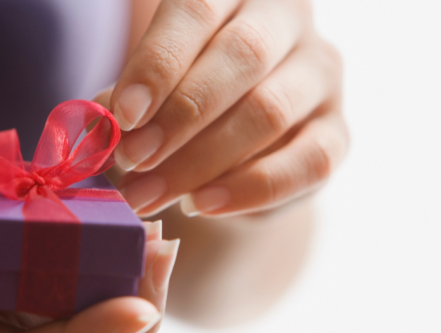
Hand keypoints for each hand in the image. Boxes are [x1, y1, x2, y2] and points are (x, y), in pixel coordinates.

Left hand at [103, 0, 348, 216]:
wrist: (237, 138)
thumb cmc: (182, 97)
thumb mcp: (151, 88)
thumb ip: (129, 99)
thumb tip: (102, 128)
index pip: (198, 10)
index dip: (158, 64)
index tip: (123, 117)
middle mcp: (287, 19)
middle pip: (240, 56)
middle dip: (179, 117)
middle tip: (132, 161)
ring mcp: (320, 73)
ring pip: (270, 111)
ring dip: (202, 161)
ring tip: (151, 195)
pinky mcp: (338, 130)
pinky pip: (310, 161)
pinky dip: (251, 189)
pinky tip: (204, 205)